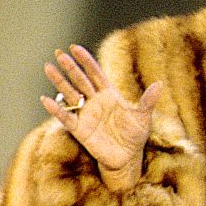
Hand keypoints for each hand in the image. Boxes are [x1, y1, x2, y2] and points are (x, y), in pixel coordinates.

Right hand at [41, 44, 162, 190]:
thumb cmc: (135, 136)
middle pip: (80, 80)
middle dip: (70, 68)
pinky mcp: (80, 129)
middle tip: (58, 53)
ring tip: (48, 68)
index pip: (95, 73)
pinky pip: (66, 117)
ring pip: (70, 95)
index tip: (74, 47)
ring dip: (59, 82)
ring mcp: (86, 114)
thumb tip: (159, 85)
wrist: (126, 158)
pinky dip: (56, 109)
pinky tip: (46, 100)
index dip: (85, 60)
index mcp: (109, 94)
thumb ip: (147, 102)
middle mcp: (95, 101)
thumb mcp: (143, 118)